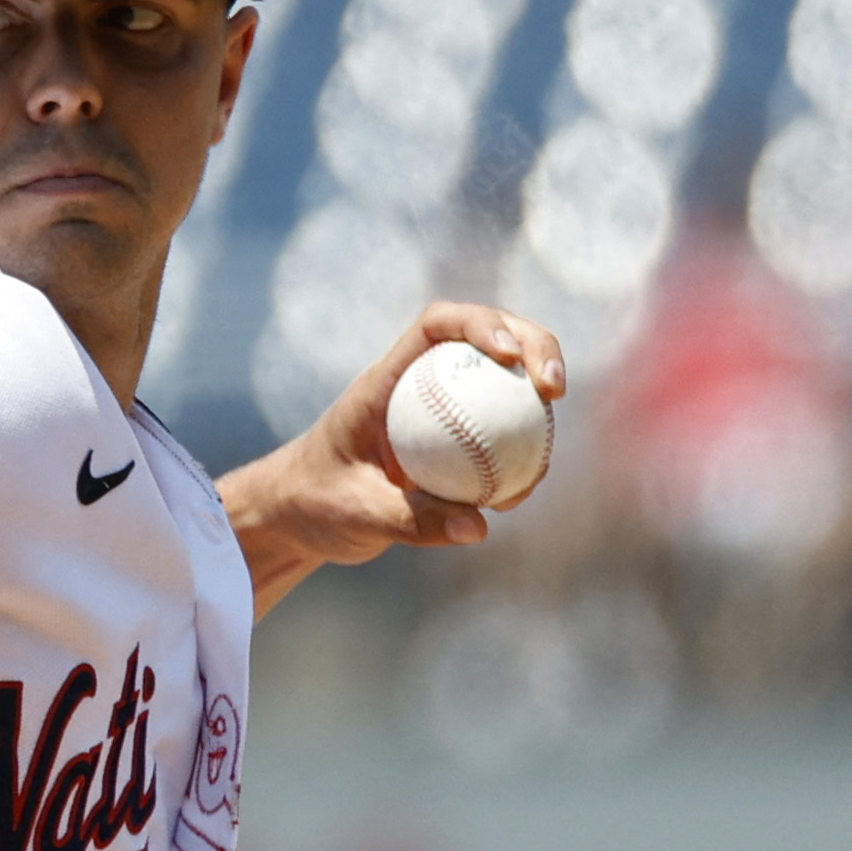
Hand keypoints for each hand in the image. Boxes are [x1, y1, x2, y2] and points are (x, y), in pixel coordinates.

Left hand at [219, 303, 565, 617]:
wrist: (296, 517)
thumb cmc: (314, 504)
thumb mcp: (357, 514)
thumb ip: (415, 521)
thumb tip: (481, 527)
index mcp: (386, 379)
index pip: (436, 325)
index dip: (481, 324)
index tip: (511, 356)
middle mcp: (418, 384)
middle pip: (485, 339)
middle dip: (534, 346)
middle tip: (555, 389)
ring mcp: (438, 410)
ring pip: (500, 385)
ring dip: (535, 403)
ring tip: (547, 456)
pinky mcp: (450, 441)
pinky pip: (497, 434)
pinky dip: (518, 455)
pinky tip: (521, 493)